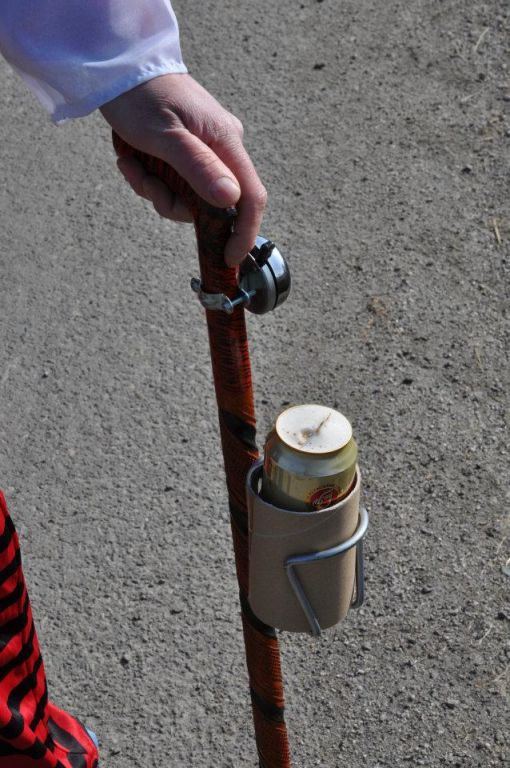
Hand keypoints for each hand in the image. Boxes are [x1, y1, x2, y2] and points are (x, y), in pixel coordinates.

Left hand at [100, 73, 266, 265]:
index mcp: (226, 143)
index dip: (244, 233)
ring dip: (155, 188)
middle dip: (173, 202)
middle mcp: (223, 148)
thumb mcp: (166, 137)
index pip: (251, 198)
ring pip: (187, 195)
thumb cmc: (142, 96)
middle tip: (145, 182)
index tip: (228, 258)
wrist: (119, 67)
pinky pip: (175, 181)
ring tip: (131, 162)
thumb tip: (231, 200)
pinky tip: (131, 158)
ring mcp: (206, 150)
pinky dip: (150, 177)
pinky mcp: (188, 151)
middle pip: (211, 203)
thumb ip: (198, 168)